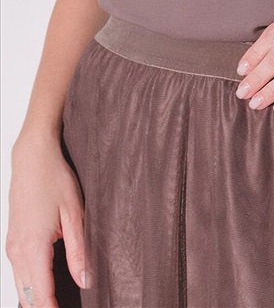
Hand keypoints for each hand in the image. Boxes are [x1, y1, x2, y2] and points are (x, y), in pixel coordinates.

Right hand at [6, 133, 90, 307]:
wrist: (32, 157)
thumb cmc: (54, 179)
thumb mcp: (75, 214)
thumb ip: (79, 251)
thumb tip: (86, 280)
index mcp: (33, 249)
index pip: (42, 297)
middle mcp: (17, 252)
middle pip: (28, 297)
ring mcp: (11, 247)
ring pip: (21, 288)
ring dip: (37, 299)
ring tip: (59, 303)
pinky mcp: (12, 241)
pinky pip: (19, 274)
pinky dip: (31, 285)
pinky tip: (47, 285)